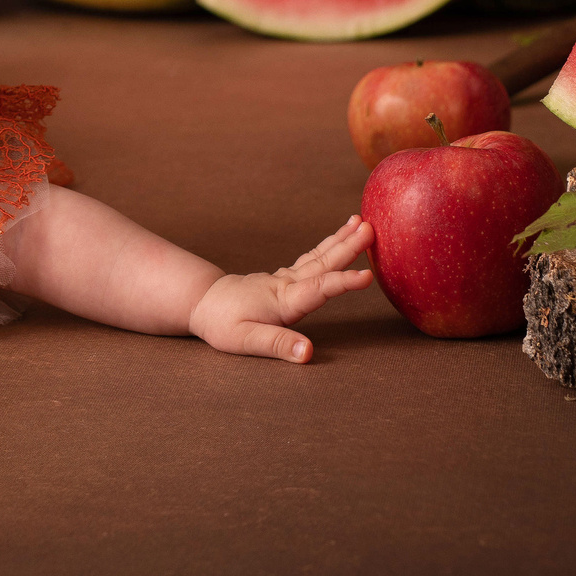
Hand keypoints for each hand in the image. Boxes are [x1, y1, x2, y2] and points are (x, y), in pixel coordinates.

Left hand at [188, 215, 376, 362]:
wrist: (204, 302)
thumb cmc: (222, 324)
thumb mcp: (244, 340)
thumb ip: (278, 344)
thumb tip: (308, 352)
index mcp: (283, 300)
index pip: (318, 289)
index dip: (343, 284)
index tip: (367, 276)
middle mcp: (287, 284)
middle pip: (322, 263)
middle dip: (348, 247)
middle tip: (371, 228)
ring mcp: (286, 278)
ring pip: (318, 256)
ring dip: (341, 240)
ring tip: (361, 222)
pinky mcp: (285, 278)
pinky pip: (312, 258)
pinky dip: (328, 246)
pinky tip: (339, 239)